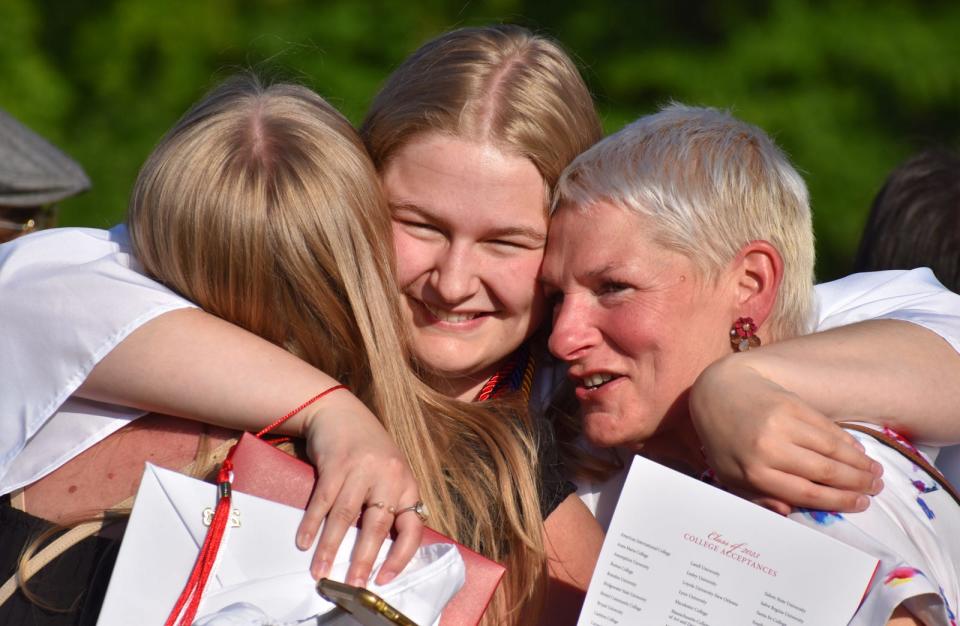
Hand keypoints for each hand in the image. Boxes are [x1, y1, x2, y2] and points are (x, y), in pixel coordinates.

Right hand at [295, 389, 421, 585]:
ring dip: (331, 547)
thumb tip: (382, 552)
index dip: (401, 556)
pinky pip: (322, 500)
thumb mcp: (389, 473)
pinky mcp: (335, 463)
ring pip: (345, 516)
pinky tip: (304, 541)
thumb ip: (389, 505)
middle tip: (353, 585)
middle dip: (363, 559)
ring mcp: (361, 468)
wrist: (340, 411)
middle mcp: (388, 476)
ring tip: (321, 571)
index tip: (385, 578)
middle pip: (376, 525)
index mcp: (406, 484)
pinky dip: (311, 523)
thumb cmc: (367, 449)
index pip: (412, 526)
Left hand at [690, 357, 883, 513]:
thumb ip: (758, 497)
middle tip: (876, 489)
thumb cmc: (725, 441)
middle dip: (857, 483)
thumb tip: (789, 512)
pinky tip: (859, 450)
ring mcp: (782, 423)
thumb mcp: (730, 476)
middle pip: (825, 471)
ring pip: (831, 448)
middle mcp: (769, 448)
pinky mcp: (792, 403)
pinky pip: (826, 427)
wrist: (719, 391)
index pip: (806, 493)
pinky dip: (846, 440)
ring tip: (876, 473)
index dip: (839, 501)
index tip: (862, 504)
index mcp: (754, 472)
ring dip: (859, 462)